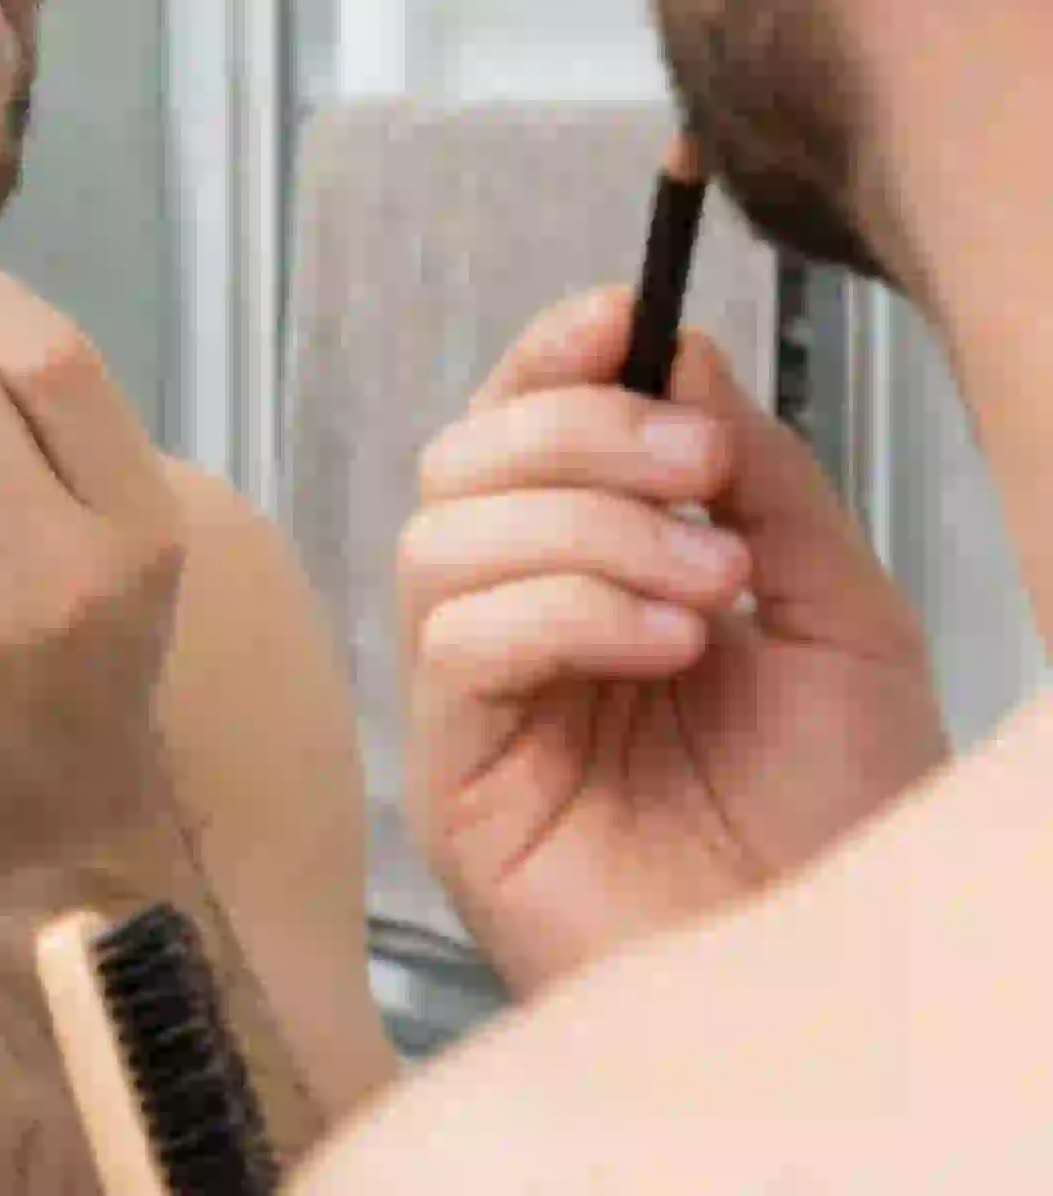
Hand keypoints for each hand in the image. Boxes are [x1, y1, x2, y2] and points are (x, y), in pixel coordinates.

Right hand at [402, 286, 949, 993]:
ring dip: (586, 529)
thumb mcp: (841, 611)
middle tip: (699, 467)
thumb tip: (679, 351)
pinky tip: (666, 648)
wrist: (833, 970)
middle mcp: (511, 618)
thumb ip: (762, 476)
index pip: (514, 428)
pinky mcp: (453, 775)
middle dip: (578, 434)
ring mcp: (472, 697)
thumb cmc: (837, 815)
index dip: (548, 358)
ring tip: (708, 584)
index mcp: (584, 570)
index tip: (620, 312)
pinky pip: (458, 640)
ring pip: (442, 536)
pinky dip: (568, 613)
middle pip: (457, 460)